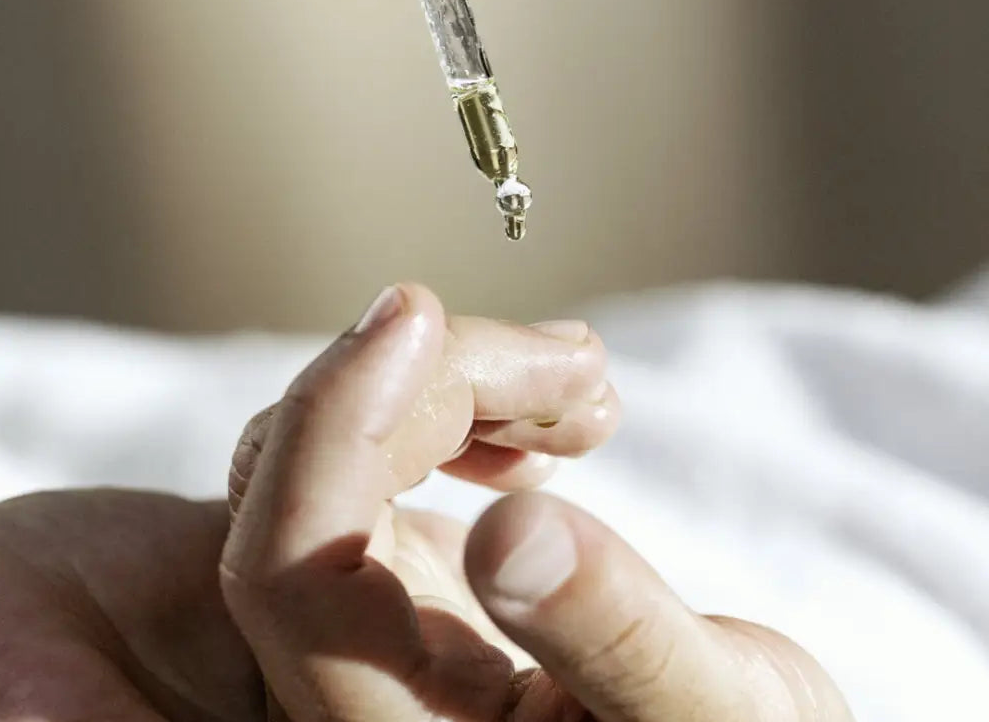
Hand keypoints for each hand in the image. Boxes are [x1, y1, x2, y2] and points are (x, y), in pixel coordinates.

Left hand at [0, 283, 614, 717]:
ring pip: (342, 452)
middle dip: (444, 383)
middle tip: (577, 363)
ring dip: (460, 389)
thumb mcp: (710, 712)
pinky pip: (379, 459)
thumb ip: (613, 641)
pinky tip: (542, 427)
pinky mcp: (389, 573)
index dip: (334, 422)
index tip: (418, 314)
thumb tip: (514, 531)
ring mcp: (358, 617)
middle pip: (314, 479)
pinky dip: (461, 414)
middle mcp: (344, 674)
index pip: (286, 567)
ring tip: (586, 389)